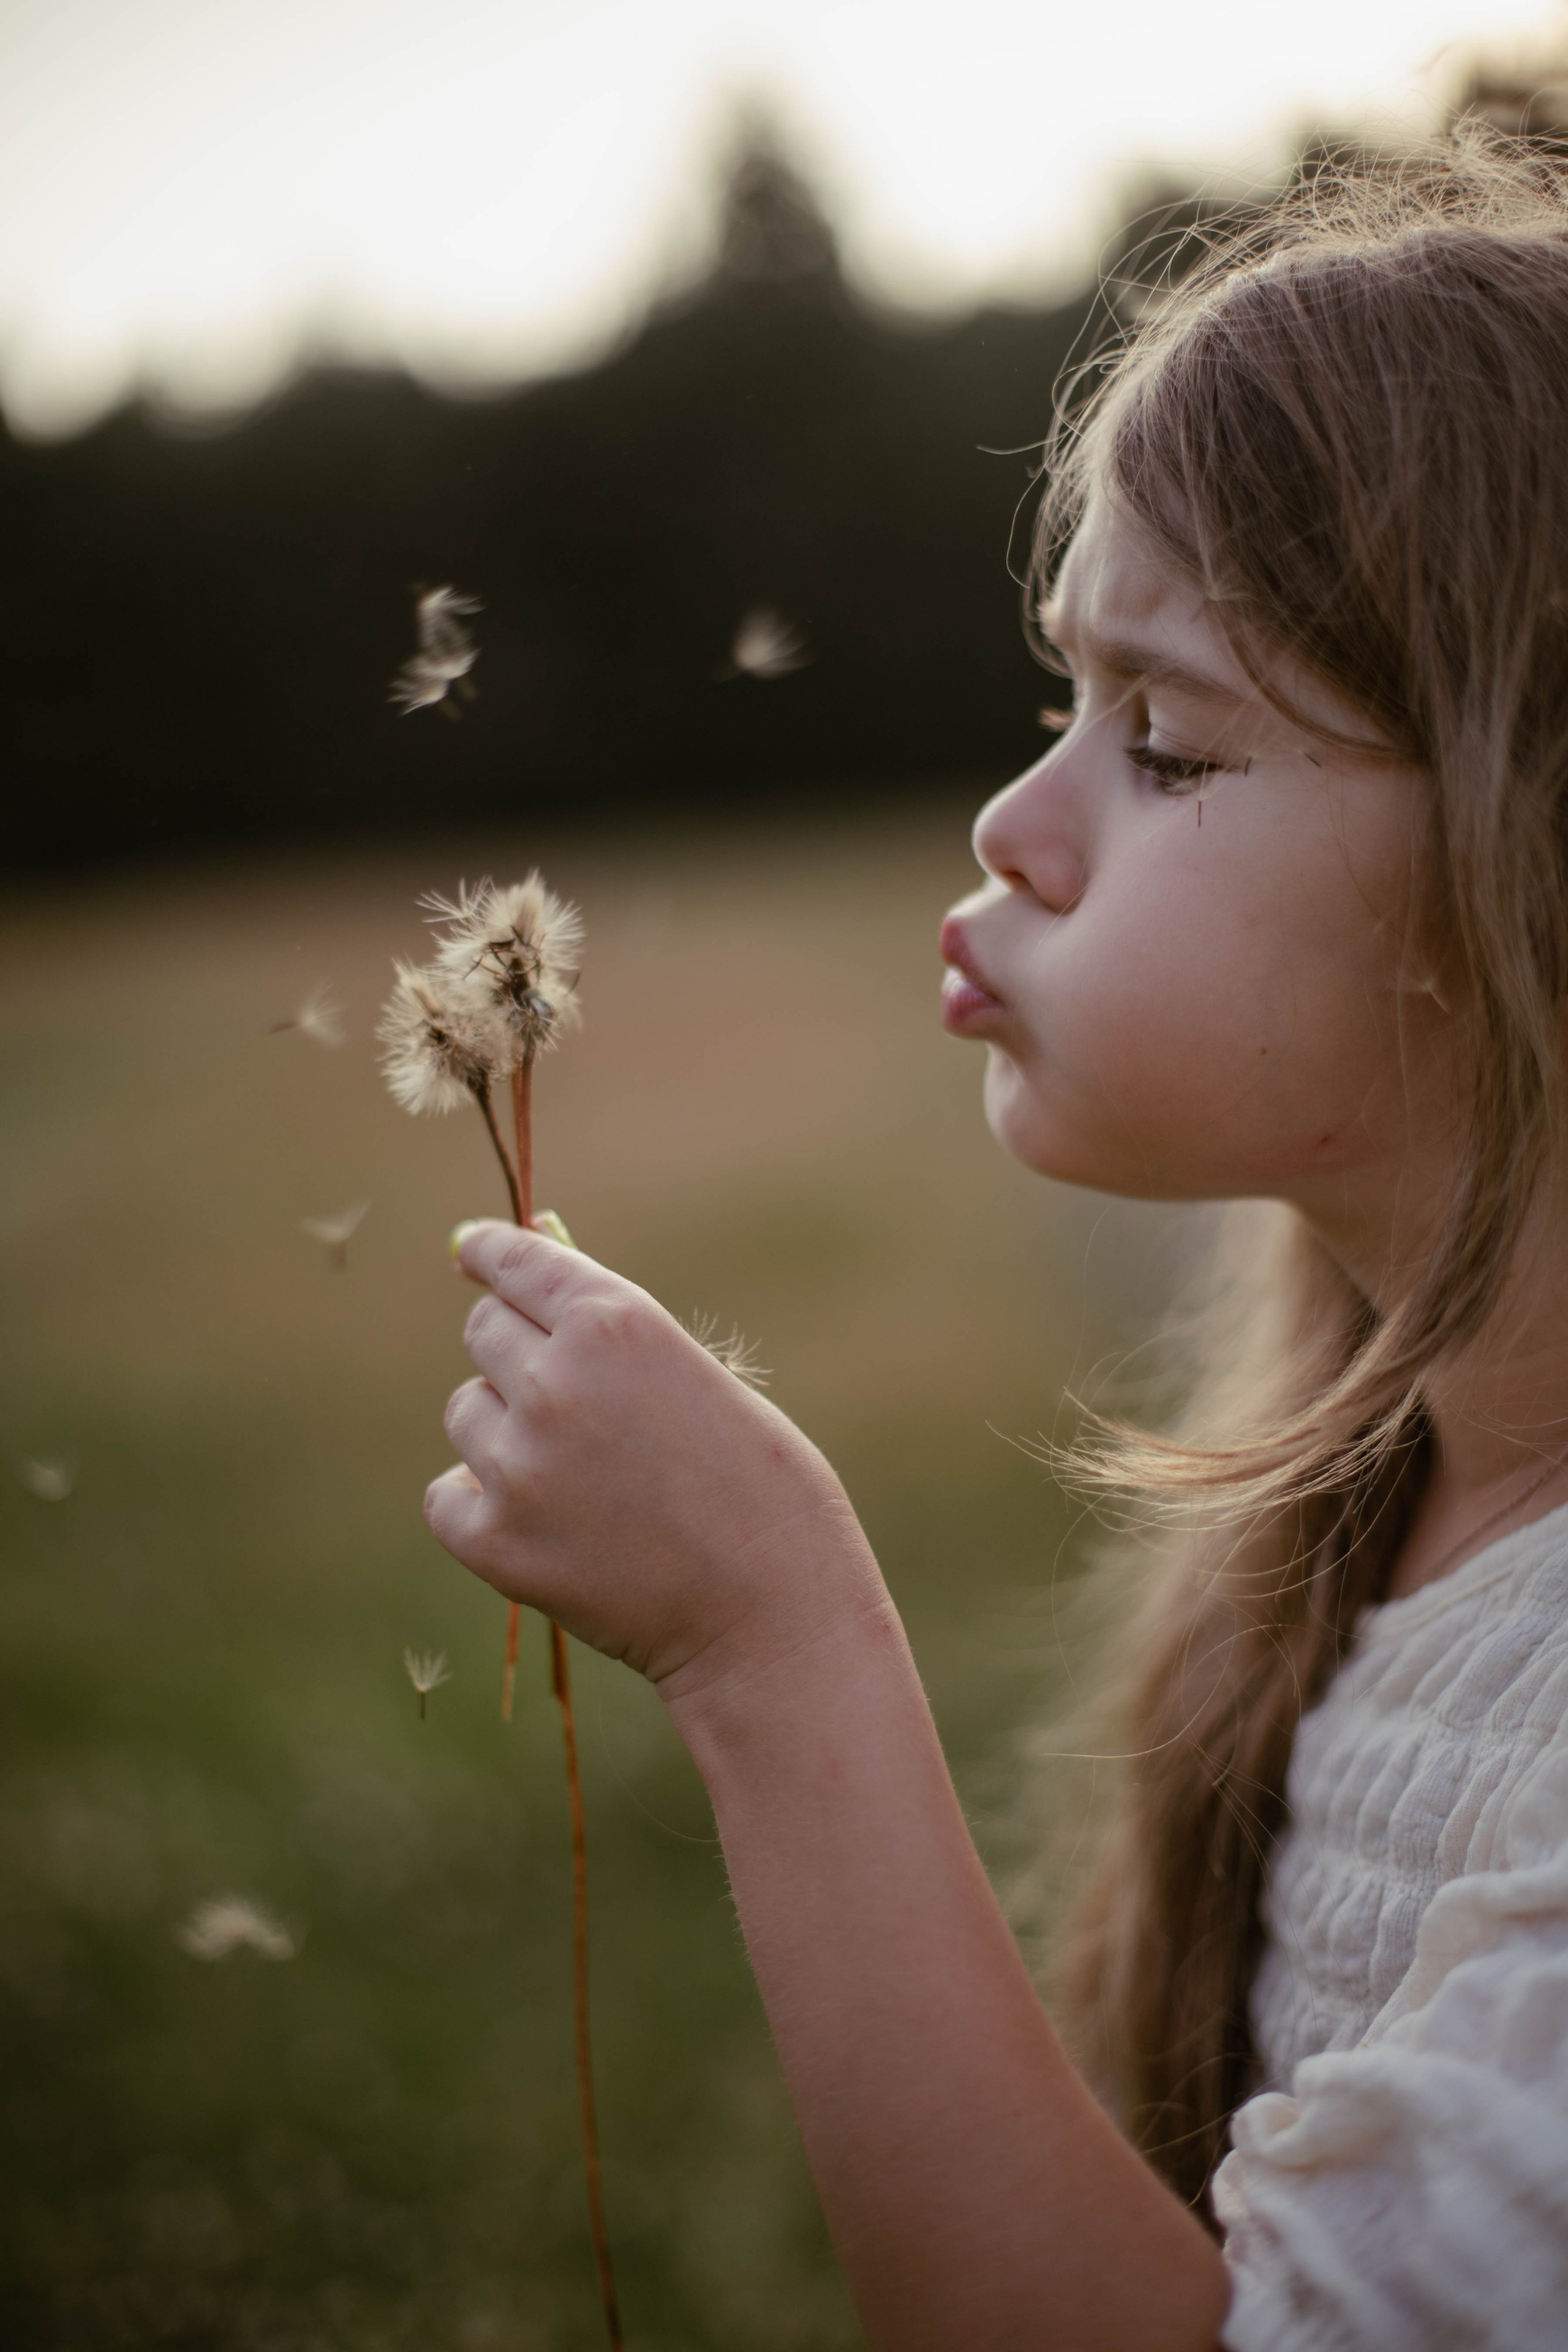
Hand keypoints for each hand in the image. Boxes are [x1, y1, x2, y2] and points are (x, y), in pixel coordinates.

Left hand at [425, 1220, 887, 1700]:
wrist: (772, 1609)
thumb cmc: (757, 1483)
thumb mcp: (695, 1373)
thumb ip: (608, 1322)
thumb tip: (531, 1244)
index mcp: (614, 1323)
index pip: (515, 1261)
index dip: (489, 1253)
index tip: (471, 1253)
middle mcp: (555, 1381)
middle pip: (483, 1330)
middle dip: (517, 1351)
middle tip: (569, 1397)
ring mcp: (518, 1464)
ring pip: (466, 1412)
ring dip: (505, 1430)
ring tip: (582, 1475)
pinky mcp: (495, 1541)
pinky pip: (448, 1497)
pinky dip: (482, 1505)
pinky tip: (546, 1522)